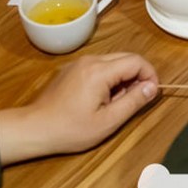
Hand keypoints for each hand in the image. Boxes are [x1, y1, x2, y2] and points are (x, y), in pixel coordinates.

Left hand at [0, 52, 159, 163]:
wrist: (35, 128)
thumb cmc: (70, 129)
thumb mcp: (108, 121)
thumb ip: (133, 101)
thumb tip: (152, 87)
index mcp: (100, 71)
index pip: (136, 61)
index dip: (150, 75)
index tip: (151, 94)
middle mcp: (90, 60)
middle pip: (126, 58)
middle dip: (137, 76)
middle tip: (136, 100)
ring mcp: (79, 63)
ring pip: (113, 61)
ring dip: (123, 78)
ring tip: (117, 103)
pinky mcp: (72, 69)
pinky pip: (99, 66)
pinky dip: (109, 78)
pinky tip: (102, 99)